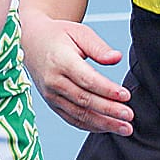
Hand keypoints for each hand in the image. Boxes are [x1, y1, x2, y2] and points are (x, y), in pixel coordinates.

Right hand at [19, 9, 132, 134]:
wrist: (31, 41)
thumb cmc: (58, 35)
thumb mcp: (79, 32)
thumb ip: (98, 47)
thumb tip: (116, 58)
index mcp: (60, 60)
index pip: (86, 79)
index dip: (107, 90)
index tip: (126, 95)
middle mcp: (53, 80)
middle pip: (84, 100)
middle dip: (109, 110)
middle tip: (129, 116)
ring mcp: (50, 94)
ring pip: (79, 114)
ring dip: (103, 123)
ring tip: (124, 128)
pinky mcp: (52, 103)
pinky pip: (72, 119)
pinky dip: (91, 126)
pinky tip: (107, 127)